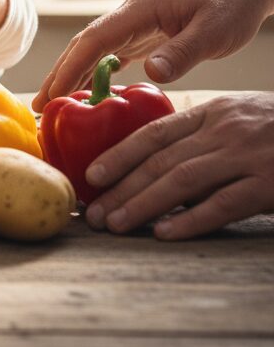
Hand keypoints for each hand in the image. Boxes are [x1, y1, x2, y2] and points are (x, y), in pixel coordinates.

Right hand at [32, 0, 268, 111]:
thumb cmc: (230, 4)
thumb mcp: (214, 31)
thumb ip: (181, 52)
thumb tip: (148, 74)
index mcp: (139, 10)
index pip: (94, 39)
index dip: (71, 67)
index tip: (55, 93)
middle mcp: (128, 16)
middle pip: (83, 45)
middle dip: (59, 74)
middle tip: (38, 105)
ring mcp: (133, 25)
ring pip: (92, 51)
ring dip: (71, 75)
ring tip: (52, 103)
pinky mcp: (142, 36)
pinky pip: (109, 56)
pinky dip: (93, 74)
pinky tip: (86, 92)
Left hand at [82, 93, 273, 239]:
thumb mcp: (241, 119)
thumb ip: (203, 135)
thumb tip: (156, 161)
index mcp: (213, 113)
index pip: (153, 133)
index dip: (118, 154)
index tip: (91, 176)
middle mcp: (224, 130)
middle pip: (160, 160)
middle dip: (121, 187)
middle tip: (92, 214)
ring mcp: (248, 156)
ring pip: (182, 180)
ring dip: (143, 204)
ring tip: (116, 225)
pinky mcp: (271, 183)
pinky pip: (224, 203)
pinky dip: (191, 219)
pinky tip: (165, 233)